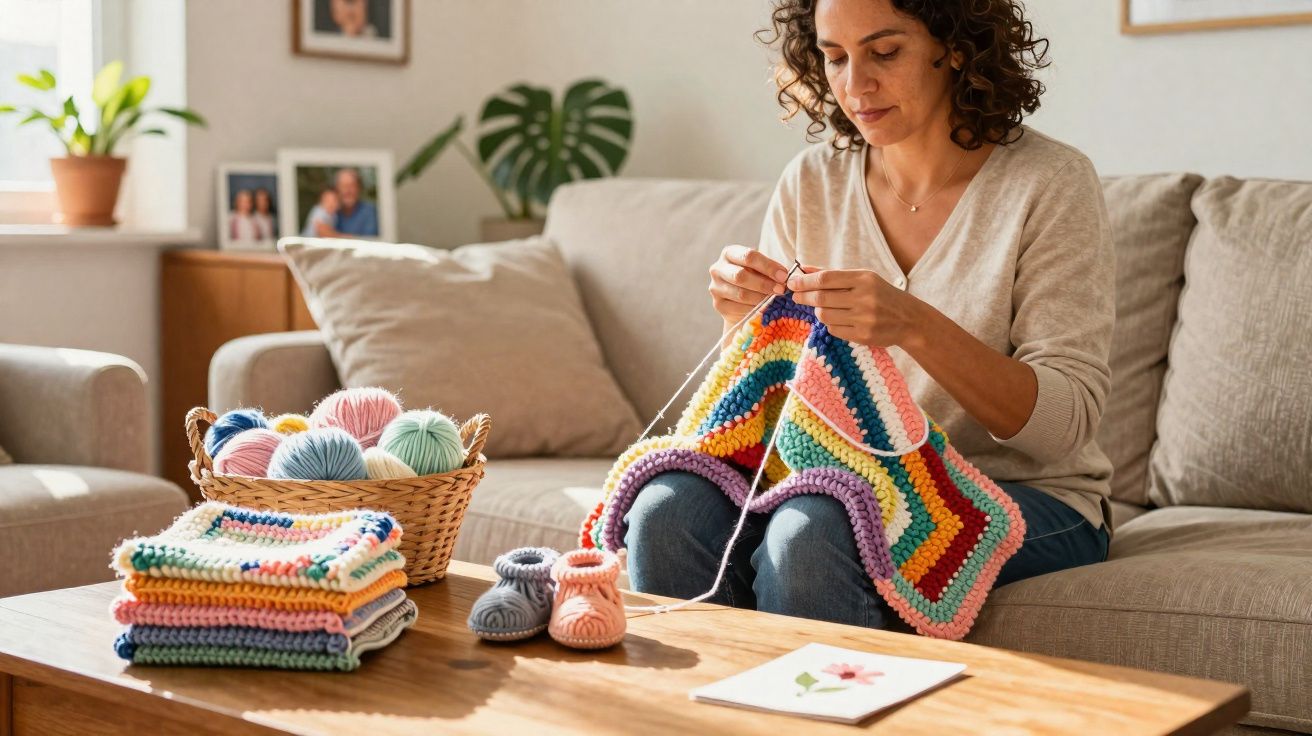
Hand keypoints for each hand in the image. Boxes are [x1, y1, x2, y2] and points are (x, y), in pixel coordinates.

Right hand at [708, 244, 788, 324]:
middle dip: (764, 284)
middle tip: (780, 289)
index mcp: (729, 253)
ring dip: (761, 298)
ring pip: (740, 294)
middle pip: (740, 276)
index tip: (784, 276)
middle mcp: (718, 268)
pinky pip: (738, 308)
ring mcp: (715, 287)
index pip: (748, 256)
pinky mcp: (718, 304)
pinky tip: (764, 308)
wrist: (739, 300)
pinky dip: (753, 309)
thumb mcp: (760, 269)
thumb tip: (784, 277)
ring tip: (774, 299)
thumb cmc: (754, 278)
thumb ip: (769, 270)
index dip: (768, 266)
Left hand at [787, 265, 924, 347]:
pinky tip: (839, 319)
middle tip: (796, 296)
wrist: (909, 320)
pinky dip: (831, 324)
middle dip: (804, 297)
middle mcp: (864, 297)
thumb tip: (804, 269)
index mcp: (864, 279)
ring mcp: (864, 318)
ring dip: (819, 311)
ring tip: (824, 307)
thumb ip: (834, 275)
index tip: (792, 283)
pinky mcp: (863, 335)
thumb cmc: (882, 295)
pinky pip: (834, 329)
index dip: (805, 281)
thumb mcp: (863, 279)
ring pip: (825, 315)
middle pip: (821, 298)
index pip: (826, 279)